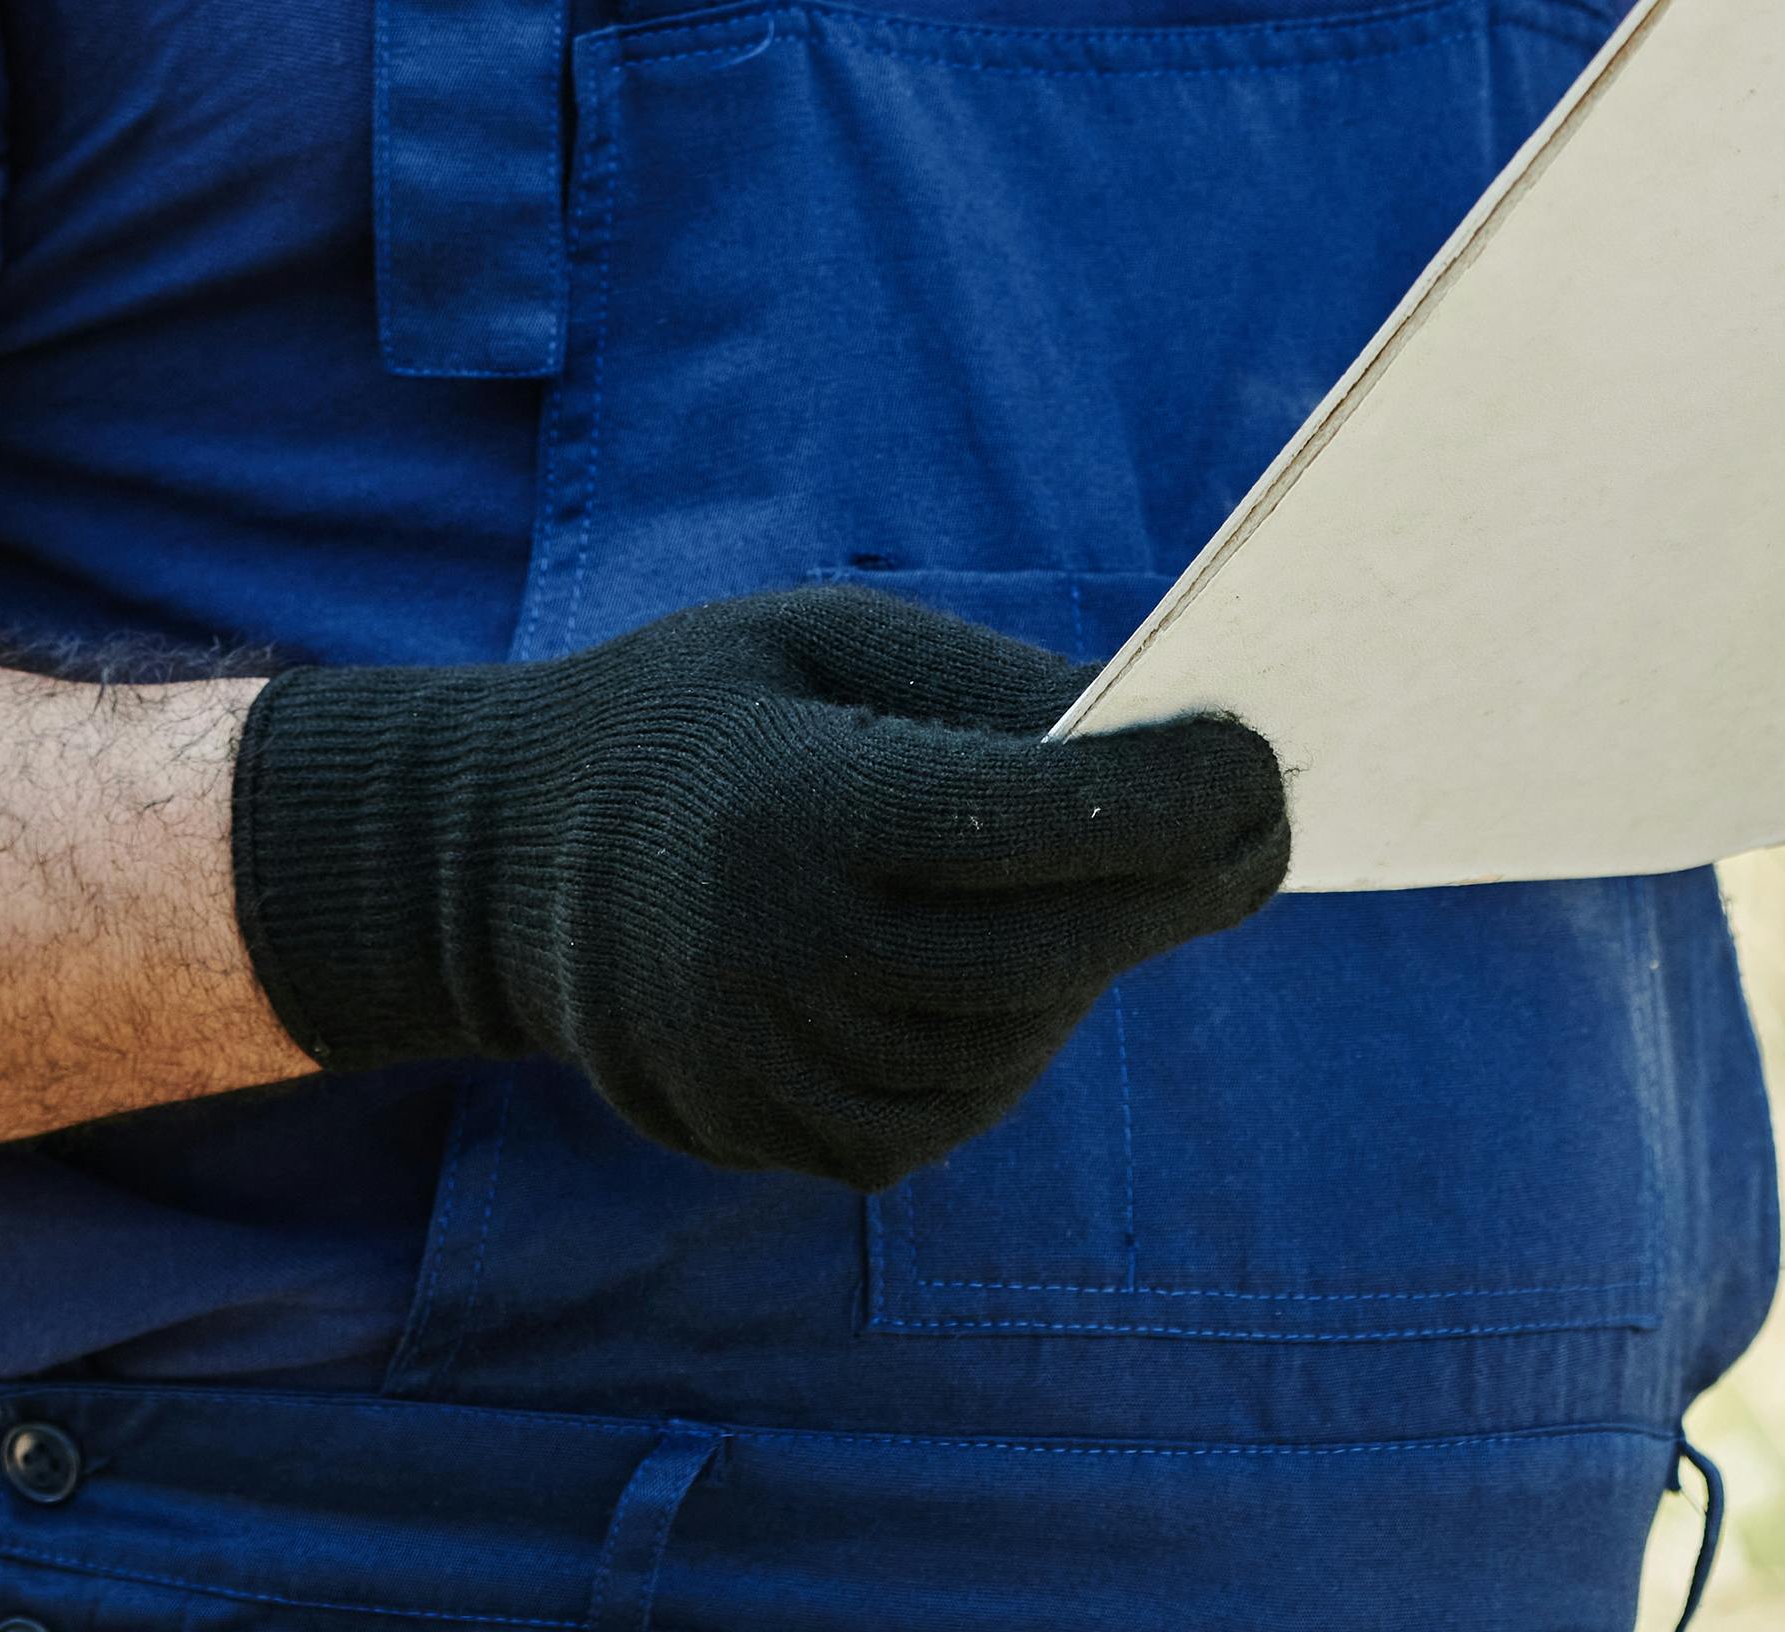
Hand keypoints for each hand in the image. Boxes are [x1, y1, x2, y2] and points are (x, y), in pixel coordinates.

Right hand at [229, 580, 1287, 1182]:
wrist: (519, 865)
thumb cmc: (712, 712)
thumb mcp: (828, 637)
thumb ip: (988, 688)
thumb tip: (1163, 737)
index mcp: (792, 810)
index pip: (1025, 820)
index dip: (1168, 794)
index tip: (1265, 757)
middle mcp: (785, 962)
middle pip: (1056, 946)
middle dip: (1184, 879)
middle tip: (1263, 817)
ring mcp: (788, 1075)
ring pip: (1027, 1028)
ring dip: (1092, 948)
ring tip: (1090, 861)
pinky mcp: (803, 1146)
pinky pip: (969, 1097)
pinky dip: (1019, 1020)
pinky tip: (996, 949)